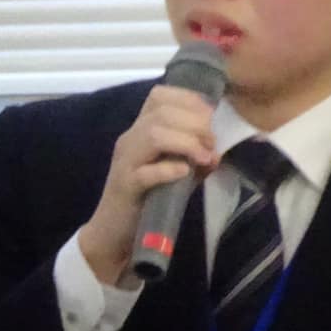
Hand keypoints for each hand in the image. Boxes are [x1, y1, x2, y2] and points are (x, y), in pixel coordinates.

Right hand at [77, 85, 217, 284]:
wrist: (113, 233)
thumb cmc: (146, 199)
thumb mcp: (174, 173)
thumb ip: (193, 159)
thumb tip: (217, 151)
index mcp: (140, 130)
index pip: (159, 96)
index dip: (188, 100)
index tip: (210, 117)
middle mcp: (130, 140)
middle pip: (162, 113)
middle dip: (195, 124)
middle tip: (212, 144)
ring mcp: (125, 162)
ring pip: (154, 135)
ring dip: (186, 143)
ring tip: (204, 158)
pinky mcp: (125, 187)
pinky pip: (146, 172)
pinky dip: (168, 169)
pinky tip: (184, 173)